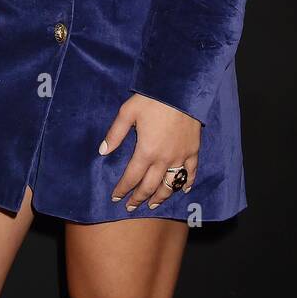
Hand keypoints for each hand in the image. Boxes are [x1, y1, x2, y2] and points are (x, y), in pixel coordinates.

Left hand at [99, 94, 200, 210]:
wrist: (180, 90)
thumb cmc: (152, 100)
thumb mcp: (127, 112)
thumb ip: (115, 134)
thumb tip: (102, 152)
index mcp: (146, 151)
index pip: (132, 177)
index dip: (123, 189)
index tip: (115, 197)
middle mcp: (163, 159)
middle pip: (150, 186)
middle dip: (139, 198)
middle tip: (131, 207)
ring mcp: (180, 157)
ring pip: (170, 185)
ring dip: (161, 197)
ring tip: (153, 204)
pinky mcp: (193, 151)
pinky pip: (191, 173)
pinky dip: (186, 183)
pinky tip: (183, 190)